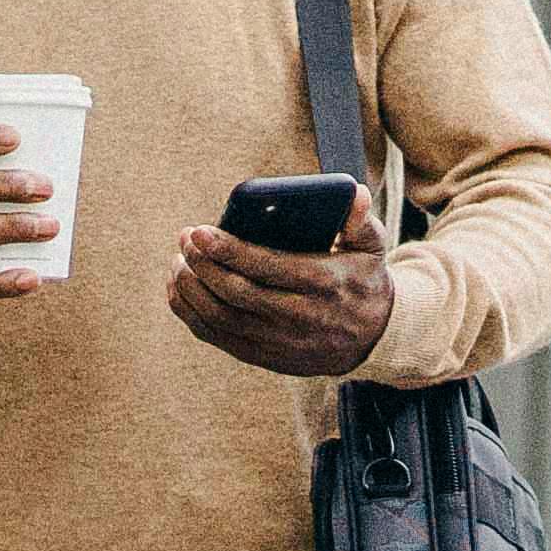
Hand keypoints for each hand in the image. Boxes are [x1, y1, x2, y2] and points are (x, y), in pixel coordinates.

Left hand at [171, 178, 396, 377]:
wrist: (371, 339)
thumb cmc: (363, 280)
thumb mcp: (372, 248)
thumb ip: (360, 220)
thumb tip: (355, 194)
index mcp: (323, 284)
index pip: (267, 267)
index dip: (228, 250)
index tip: (199, 231)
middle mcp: (299, 317)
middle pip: (237, 292)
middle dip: (203, 264)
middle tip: (184, 239)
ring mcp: (279, 341)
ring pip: (220, 317)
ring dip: (191, 288)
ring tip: (179, 261)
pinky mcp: (263, 356)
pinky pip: (217, 336)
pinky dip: (191, 313)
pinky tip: (180, 288)